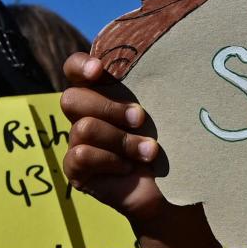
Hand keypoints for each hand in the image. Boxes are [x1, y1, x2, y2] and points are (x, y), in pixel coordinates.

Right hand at [60, 53, 172, 225]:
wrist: (174, 189)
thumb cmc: (172, 143)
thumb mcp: (164, 112)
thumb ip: (154, 87)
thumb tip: (169, 58)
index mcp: (103, 93)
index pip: (75, 69)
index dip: (81, 66)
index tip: (100, 70)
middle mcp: (85, 115)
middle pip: (72, 98)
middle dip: (109, 108)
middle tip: (141, 119)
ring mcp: (77, 143)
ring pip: (83, 128)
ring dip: (121, 140)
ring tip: (149, 152)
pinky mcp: (77, 171)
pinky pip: (81, 156)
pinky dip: (110, 160)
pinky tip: (128, 168)